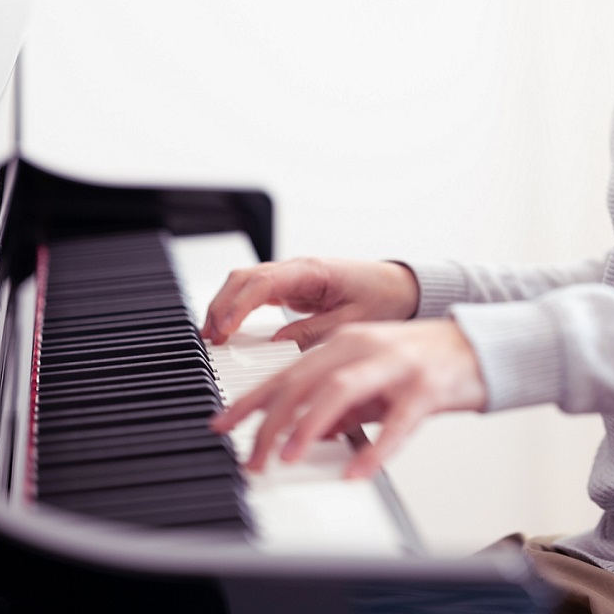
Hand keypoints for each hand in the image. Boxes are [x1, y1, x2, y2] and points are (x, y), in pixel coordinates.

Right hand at [201, 257, 419, 346]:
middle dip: (221, 304)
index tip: (223, 330)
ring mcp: (294, 276)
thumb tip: (277, 345)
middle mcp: (299, 269)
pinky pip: (257, 292)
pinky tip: (229, 328)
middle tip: (210, 338)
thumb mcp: (352, 323)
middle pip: (245, 278)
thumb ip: (313, 332)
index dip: (238, 305)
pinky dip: (238, 307)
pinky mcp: (294, 287)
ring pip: (246, 282)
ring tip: (212, 336)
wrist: (403, 287)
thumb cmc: (384, 298)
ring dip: (225, 305)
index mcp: (313, 271)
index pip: (263, 282)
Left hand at [210, 319, 486, 476]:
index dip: (252, 399)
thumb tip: (305, 433)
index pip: (287, 372)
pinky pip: (396, 423)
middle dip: (270, 419)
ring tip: (287, 456)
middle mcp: (365, 346)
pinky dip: (373, 450)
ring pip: (340, 389)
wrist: (483, 347)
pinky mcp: (427, 387)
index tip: (223, 424)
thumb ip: (341, 405)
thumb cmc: (427, 362)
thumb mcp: (374, 380)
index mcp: (346, 341)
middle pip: (305, 380)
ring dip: (308, 424)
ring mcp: (396, 364)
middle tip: (253, 457)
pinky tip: (355, 473)